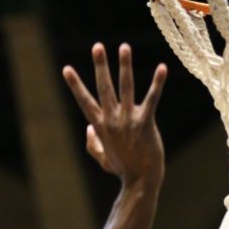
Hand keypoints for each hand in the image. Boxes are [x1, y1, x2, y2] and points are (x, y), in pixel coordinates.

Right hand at [62, 43, 166, 188]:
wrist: (141, 181)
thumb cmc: (123, 169)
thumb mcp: (102, 158)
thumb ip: (92, 144)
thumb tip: (87, 128)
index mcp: (100, 126)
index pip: (85, 101)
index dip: (75, 85)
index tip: (66, 69)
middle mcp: (112, 120)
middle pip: (104, 88)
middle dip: (100, 66)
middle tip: (97, 46)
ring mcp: (128, 121)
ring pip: (125, 88)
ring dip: (124, 66)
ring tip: (124, 47)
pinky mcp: (145, 123)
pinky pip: (151, 99)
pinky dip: (157, 83)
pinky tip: (162, 68)